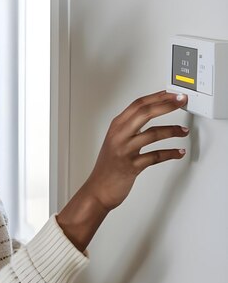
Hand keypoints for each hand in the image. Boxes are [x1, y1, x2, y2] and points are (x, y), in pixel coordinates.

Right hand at [83, 90, 187, 211]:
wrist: (98, 188)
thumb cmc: (109, 165)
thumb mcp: (116, 140)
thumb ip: (131, 127)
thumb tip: (153, 113)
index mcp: (116, 126)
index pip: (138, 104)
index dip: (157, 97)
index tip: (172, 94)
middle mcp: (119, 135)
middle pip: (144, 113)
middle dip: (166, 105)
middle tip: (181, 101)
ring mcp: (125, 150)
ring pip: (152, 134)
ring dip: (172, 131)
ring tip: (184, 131)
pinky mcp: (132, 166)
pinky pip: (155, 157)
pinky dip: (170, 154)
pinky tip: (179, 152)